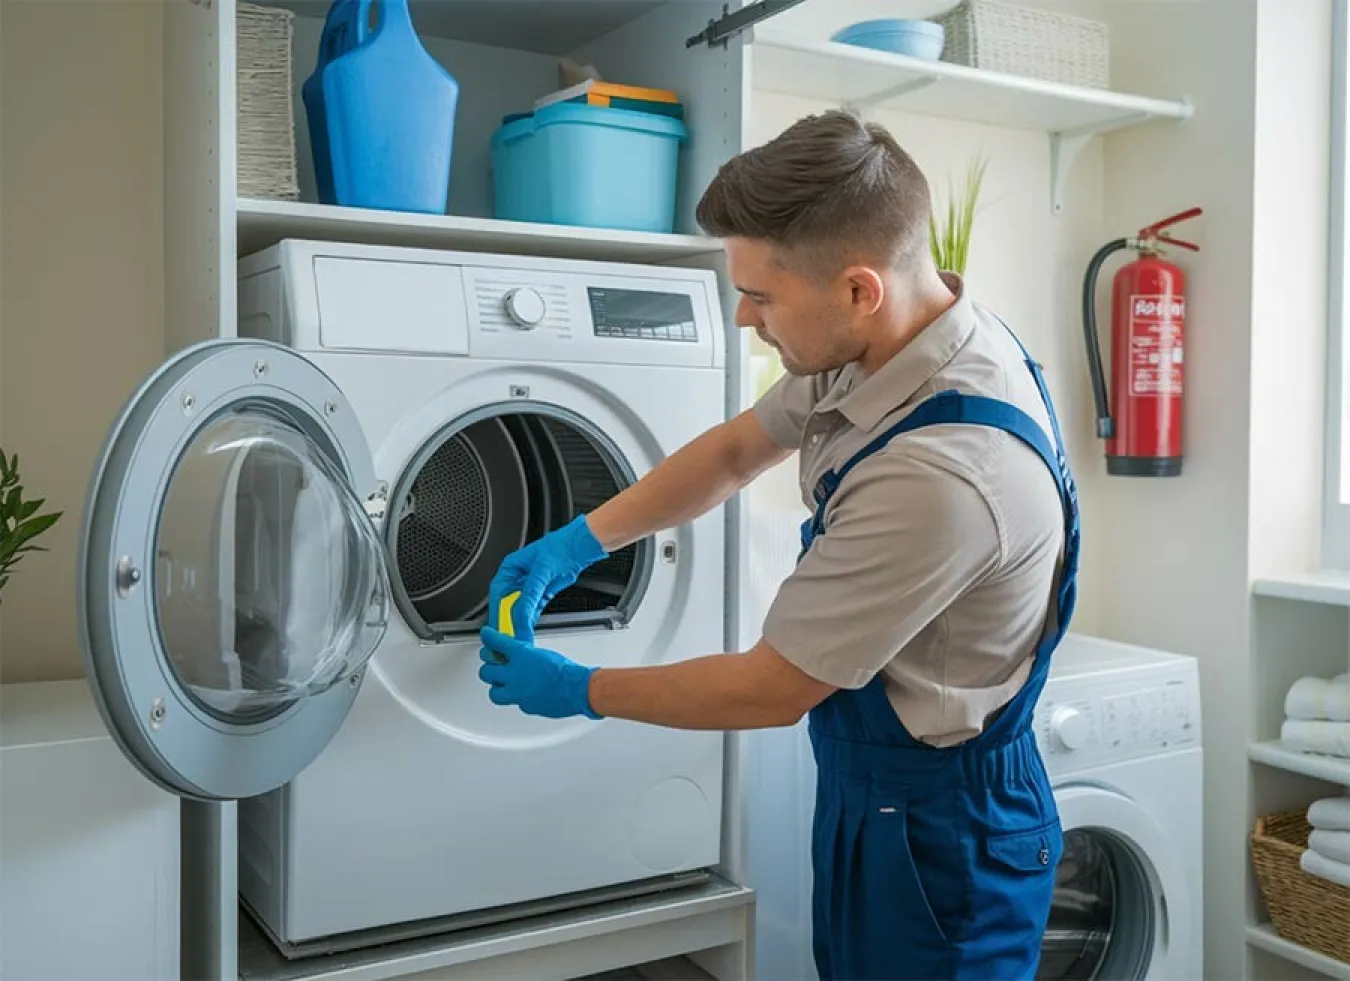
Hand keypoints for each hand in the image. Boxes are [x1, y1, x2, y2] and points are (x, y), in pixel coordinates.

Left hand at [478, 627, 601, 719]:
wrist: (577, 689)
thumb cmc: (565, 670)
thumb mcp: (542, 654)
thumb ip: (527, 656)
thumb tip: (520, 658)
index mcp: (520, 656)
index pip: (495, 642)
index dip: (488, 638)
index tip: (486, 635)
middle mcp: (515, 675)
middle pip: (486, 672)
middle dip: (488, 669)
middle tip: (492, 667)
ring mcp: (517, 693)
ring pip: (494, 693)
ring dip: (497, 688)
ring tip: (503, 686)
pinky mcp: (524, 706)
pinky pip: (514, 703)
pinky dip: (518, 699)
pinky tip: (525, 695)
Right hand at [487, 515, 607, 637]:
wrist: (579, 547)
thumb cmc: (559, 548)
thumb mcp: (541, 573)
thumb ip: (530, 596)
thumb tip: (521, 614)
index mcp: (511, 568)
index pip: (498, 594)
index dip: (496, 611)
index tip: (498, 626)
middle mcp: (518, 577)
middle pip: (507, 603)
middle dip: (508, 620)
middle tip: (509, 635)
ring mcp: (530, 586)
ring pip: (520, 608)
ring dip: (519, 621)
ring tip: (519, 635)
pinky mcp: (542, 592)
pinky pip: (532, 609)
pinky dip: (530, 619)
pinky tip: (528, 628)